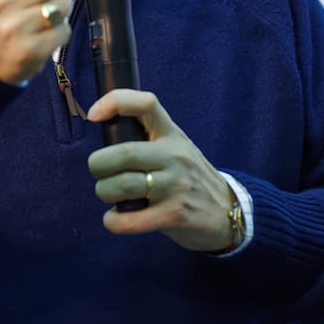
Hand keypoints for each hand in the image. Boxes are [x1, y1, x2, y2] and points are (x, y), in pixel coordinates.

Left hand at [87, 89, 238, 251]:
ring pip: (122, 186)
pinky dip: (113, 221)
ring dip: (104, 192)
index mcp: (172, 135)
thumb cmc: (191, 178)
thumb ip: (149, 140)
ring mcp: (176, 186)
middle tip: (97, 171)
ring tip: (109, 195)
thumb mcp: (178, 149)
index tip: (94, 115)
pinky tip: (114, 218)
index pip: (146, 103)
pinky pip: (130, 220)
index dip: (115, 102)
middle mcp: (175, 156)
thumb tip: (105, 136)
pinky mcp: (174, 215)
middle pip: (123, 153)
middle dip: (97, 164)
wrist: (230, 211)